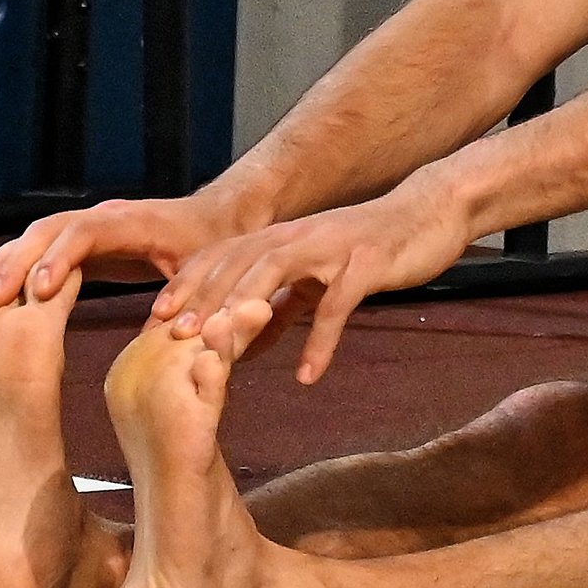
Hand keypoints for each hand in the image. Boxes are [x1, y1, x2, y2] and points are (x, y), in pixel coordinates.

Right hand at [0, 187, 258, 304]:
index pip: (84, 234)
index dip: (58, 260)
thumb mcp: (209, 272)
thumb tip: (172, 328)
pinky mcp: (86, 239)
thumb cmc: (216, 248)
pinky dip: (17, 265)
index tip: (38, 292)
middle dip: (17, 262)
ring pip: (39, 236)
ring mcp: (92, 223)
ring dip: (8, 262)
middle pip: (49, 230)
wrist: (222, 218)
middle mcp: (106, 216)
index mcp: (134, 223)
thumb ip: (193, 297)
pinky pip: (44, 247)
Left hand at [153, 179, 477, 381]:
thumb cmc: (373, 248)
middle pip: (237, 263)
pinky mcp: (366, 265)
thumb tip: (246, 344)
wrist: (431, 213)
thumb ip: (284, 307)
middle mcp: (298, 236)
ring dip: (244, 310)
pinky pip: (337, 306)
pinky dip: (320, 340)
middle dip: (202, 298)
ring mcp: (331, 248)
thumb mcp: (319, 278)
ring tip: (223, 349)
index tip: (156, 317)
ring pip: (274, 273)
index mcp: (283, 237)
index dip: (188, 283)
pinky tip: (309, 374)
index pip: (222, 255)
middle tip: (173, 337)